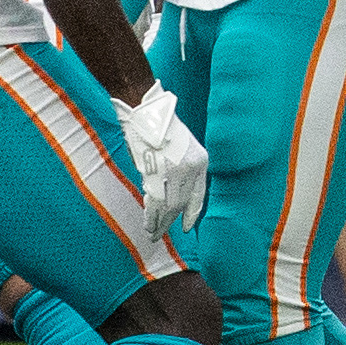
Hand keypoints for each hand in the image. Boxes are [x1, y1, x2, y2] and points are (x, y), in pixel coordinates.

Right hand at [111, 82, 208, 239]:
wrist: (145, 110)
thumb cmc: (156, 123)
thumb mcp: (178, 143)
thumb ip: (177, 164)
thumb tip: (166, 187)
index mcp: (200, 161)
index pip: (198, 196)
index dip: (192, 214)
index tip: (186, 228)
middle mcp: (192, 169)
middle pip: (181, 203)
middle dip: (171, 221)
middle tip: (161, 235)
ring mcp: (175, 172)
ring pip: (169, 206)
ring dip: (160, 223)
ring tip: (152, 234)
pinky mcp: (158, 174)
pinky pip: (155, 202)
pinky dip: (151, 216)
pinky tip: (148, 225)